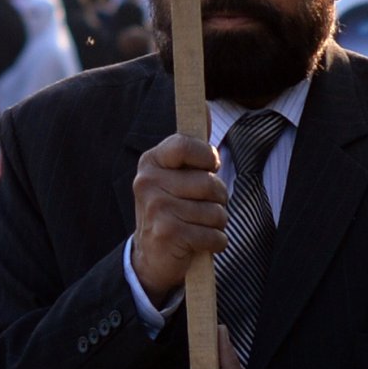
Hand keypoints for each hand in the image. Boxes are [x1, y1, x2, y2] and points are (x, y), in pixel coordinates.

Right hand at [130, 134, 225, 300]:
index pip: (184, 145)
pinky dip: (216, 242)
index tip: (211, 166)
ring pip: (216, 211)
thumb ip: (191, 149)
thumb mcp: (175, 177)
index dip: (207, 156)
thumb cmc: (171, 211)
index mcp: (151, 162)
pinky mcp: (168, 233)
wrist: (149, 258)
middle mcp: (148, 182)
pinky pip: (214, 235)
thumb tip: (205, 109)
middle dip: (219, 199)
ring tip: (199, 226)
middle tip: (204, 208)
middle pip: (210, 182)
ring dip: (217, 223)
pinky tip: (200, 243)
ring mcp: (157, 208)